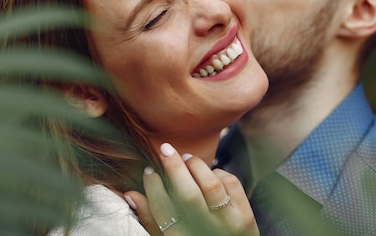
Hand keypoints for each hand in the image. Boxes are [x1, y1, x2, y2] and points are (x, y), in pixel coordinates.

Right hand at [124, 142, 257, 235]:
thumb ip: (151, 219)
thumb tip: (130, 194)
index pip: (163, 210)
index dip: (153, 186)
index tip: (149, 170)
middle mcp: (205, 232)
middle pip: (188, 194)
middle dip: (174, 167)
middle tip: (164, 149)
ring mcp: (229, 224)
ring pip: (211, 185)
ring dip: (196, 165)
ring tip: (186, 158)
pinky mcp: (246, 215)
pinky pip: (231, 183)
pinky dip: (218, 173)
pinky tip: (210, 175)